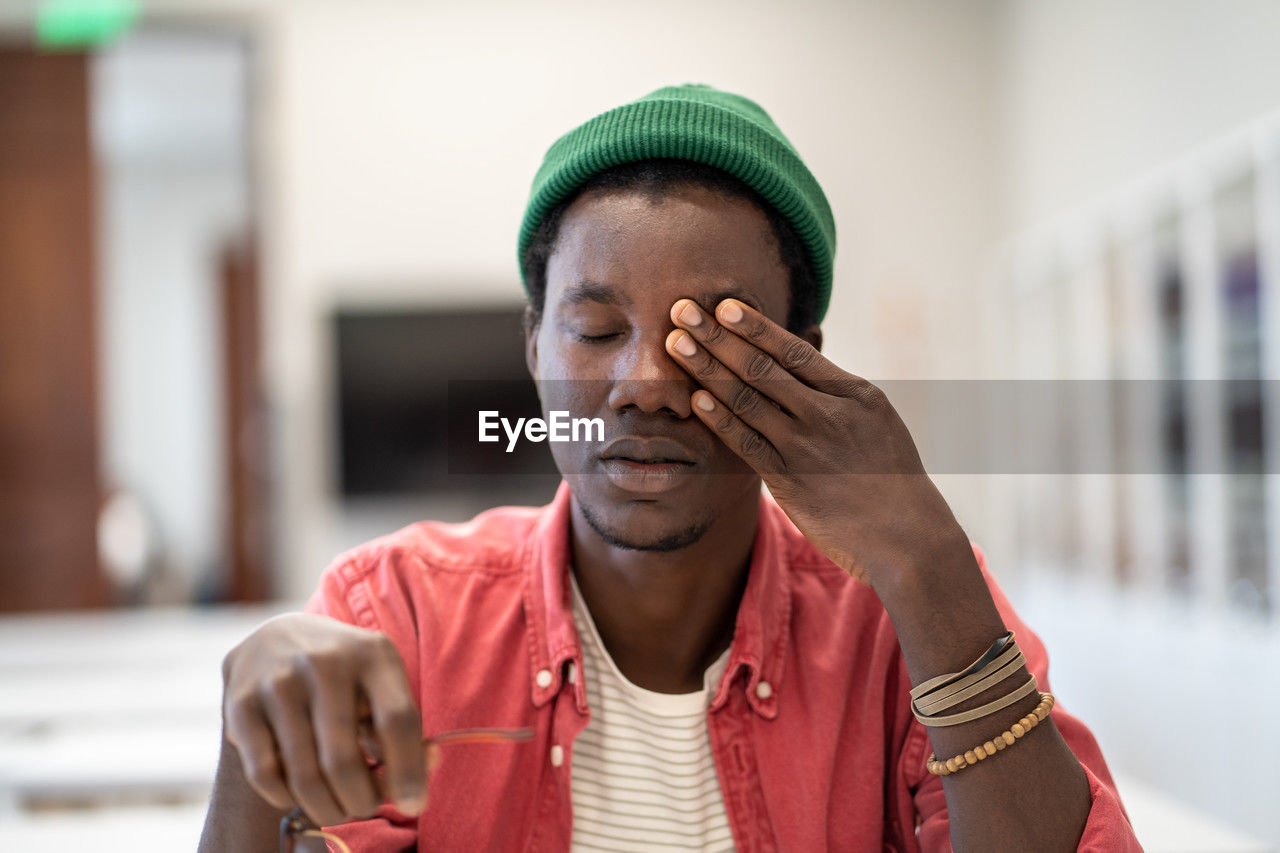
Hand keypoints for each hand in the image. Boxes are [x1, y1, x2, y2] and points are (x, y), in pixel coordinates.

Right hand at [220, 614, 428, 826]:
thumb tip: (414, 795)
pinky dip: (287, 797)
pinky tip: (298, 791)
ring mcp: (279, 681)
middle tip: (365, 807)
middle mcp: (324, 662)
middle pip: (343, 760)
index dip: (408, 771)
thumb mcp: (381, 685)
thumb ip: (403, 735)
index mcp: (372, 654)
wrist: (274, 639)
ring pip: (305, 776)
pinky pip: (266, 775)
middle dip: (360, 801)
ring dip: (326, 808)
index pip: (397, 720)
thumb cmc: (343, 677)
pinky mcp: (242, 703)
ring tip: (337, 807)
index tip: (413, 805)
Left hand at [665, 297, 968, 589]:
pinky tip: (695, 399)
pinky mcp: (789, 481)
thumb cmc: (891, 475)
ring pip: (747, 399)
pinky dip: (719, 419)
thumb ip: (838, 392)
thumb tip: (806, 355)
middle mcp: (829, 414)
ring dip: (707, 369)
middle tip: (682, 310)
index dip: (755, 326)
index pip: (795, 350)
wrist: (907, 535)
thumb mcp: (877, 420)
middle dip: (718, 336)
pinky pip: (747, 443)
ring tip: (675, 344)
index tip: (723, 305)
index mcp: (854, 394)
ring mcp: (806, 447)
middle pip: (762, 367)